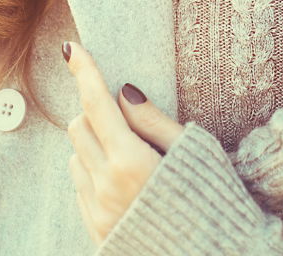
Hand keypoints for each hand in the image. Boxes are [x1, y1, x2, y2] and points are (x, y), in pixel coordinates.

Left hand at [62, 40, 185, 244]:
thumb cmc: (210, 200)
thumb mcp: (190, 151)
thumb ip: (152, 120)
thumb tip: (123, 91)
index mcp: (131, 162)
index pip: (98, 104)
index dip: (85, 72)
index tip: (72, 48)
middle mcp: (107, 188)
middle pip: (79, 127)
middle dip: (95, 112)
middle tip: (126, 117)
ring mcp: (99, 214)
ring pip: (76, 157)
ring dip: (93, 144)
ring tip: (130, 154)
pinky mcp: (97, 232)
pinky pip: (81, 188)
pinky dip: (94, 172)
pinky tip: (125, 181)